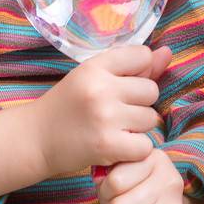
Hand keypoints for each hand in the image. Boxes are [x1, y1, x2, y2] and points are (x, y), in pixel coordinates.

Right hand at [26, 45, 170, 178]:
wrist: (35, 139)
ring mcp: (104, 117)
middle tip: (116, 112)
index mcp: (95, 66)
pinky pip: (145, 145)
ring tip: (114, 129)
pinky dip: (135, 150)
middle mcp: (100, 89)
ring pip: (151, 118)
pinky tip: (117, 147)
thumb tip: (168, 53)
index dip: (138, 72)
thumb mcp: (94, 76)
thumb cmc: (69, 105)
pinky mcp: (107, 146)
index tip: (122, 85)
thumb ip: (133, 65)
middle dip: (139, 103)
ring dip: (138, 128)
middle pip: (151, 90)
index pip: (143, 55)